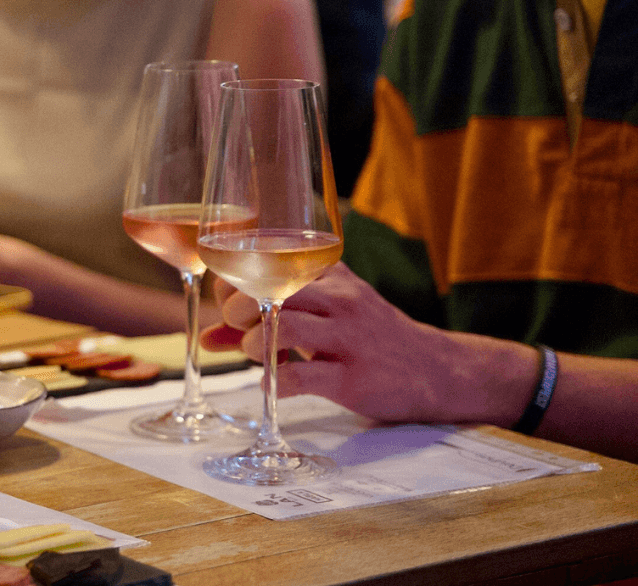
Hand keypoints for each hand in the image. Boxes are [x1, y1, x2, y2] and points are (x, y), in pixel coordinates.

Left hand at [200, 262, 486, 423]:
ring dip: (252, 343)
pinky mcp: (353, 378)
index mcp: (332, 274)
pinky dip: (273, 381)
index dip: (233, 279)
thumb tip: (208, 334)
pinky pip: (300, 377)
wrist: (437, 370)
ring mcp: (350, 338)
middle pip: (271, 287)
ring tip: (253, 353)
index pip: (268, 260)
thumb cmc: (367, 339)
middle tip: (237, 328)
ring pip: (283, 326)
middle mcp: (341, 299)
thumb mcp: (323, 318)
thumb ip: (263, 322)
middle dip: (237, 308)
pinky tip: (271, 383)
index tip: (226, 300)